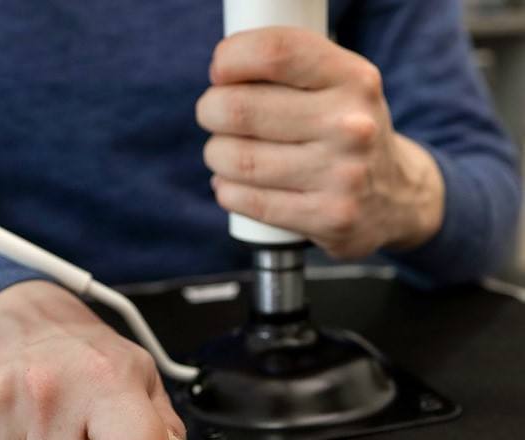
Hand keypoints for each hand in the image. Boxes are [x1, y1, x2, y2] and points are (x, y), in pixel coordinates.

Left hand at [196, 27, 443, 259]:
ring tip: (223, 155)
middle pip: (240, 109)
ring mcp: (343, 175)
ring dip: (216, 156)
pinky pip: (249, 202)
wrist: (396, 196)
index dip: (231, 59)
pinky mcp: (329, 218)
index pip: (275, 52)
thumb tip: (220, 79)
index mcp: (353, 79)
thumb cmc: (346, 133)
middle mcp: (351, 125)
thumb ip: (290, 71)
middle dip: (211, 111)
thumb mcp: (338, 87)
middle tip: (212, 116)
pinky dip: (227, 192)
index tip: (220, 72)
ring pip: (238, 160)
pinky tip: (230, 185)